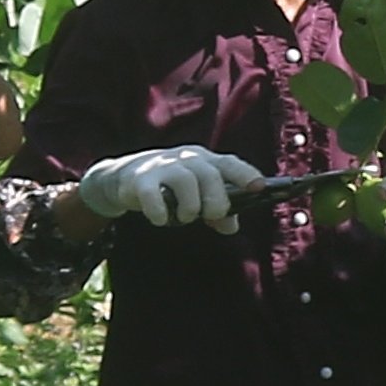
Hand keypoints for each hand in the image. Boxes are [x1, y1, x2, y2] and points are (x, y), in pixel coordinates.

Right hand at [75, 146, 263, 230]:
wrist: (125, 177)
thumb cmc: (170, 187)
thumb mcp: (197, 196)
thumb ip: (217, 211)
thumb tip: (232, 226)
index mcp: (205, 160)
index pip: (230, 163)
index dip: (246, 175)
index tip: (260, 187)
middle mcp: (187, 159)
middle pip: (210, 174)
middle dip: (216, 199)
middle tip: (213, 215)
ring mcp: (163, 166)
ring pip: (185, 182)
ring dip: (190, 207)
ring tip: (185, 217)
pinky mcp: (141, 180)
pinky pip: (153, 196)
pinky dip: (160, 212)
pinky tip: (161, 219)